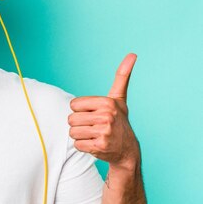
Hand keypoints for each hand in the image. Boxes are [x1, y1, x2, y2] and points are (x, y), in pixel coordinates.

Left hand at [68, 54, 139, 169]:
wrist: (128, 149)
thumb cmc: (119, 121)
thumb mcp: (119, 98)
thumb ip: (122, 77)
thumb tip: (132, 54)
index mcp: (107, 102)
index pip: (74, 105)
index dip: (80, 111)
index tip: (94, 114)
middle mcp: (106, 116)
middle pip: (71, 119)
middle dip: (80, 124)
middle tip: (94, 127)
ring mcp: (104, 132)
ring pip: (72, 132)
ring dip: (81, 136)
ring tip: (94, 135)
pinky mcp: (100, 146)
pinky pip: (77, 144)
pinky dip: (84, 147)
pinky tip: (96, 144)